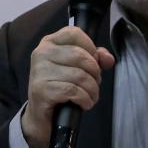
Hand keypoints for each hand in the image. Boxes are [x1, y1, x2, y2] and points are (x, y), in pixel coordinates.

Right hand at [20, 26, 115, 147]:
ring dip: (92, 89)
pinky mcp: (41, 90)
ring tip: (91, 96)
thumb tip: (107, 58)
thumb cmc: (59, 87)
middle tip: (94, 83)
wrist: (39, 115)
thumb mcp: (75, 68)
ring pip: (80, 75)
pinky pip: (73, 91)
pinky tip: (84, 103)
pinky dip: (85, 99)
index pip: (74, 33)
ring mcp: (39, 72)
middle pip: (81, 56)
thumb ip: (94, 58)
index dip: (90, 47)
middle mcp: (41, 53)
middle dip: (95, 73)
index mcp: (49, 43)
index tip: (93, 62)